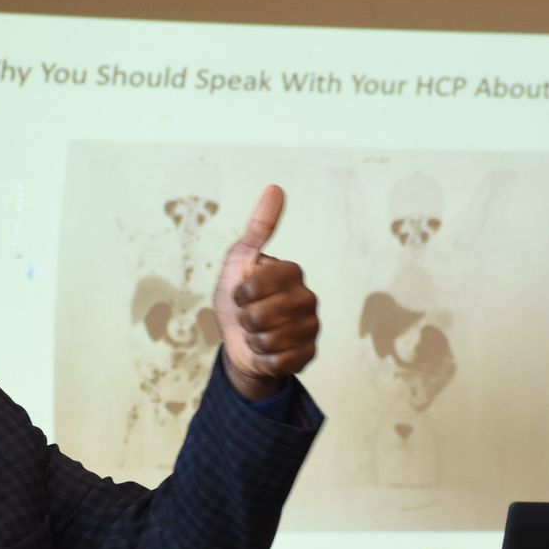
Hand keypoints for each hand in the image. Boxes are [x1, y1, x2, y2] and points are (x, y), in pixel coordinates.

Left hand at [212, 184, 319, 401]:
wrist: (240, 342)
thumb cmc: (238, 298)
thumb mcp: (239, 261)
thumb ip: (258, 227)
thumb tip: (275, 187)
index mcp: (291, 272)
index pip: (254, 286)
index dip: (238, 294)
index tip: (240, 292)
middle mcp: (307, 297)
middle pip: (259, 316)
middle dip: (244, 320)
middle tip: (248, 316)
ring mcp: (311, 327)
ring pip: (268, 340)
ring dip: (253, 341)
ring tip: (257, 334)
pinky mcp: (309, 354)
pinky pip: (278, 362)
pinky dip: (264, 359)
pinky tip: (268, 351)